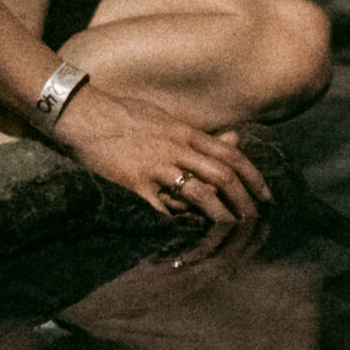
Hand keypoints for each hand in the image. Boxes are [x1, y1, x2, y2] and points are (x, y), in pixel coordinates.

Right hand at [52, 83, 271, 220]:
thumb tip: (235, 140)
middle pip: (223, 176)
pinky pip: (162, 206)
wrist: (84, 115)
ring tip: (230, 230)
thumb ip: (200, 135)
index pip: (232, 156)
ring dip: (219, 214)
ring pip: (199, 193)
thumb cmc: (126, 116)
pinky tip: (187, 234)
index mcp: (187, 133)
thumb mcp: (168, 119)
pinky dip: (177, 220)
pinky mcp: (135, 183)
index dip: (253, 177)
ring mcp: (157, 166)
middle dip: (244, 200)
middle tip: (255, 219)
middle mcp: (177, 148)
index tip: (265, 196)